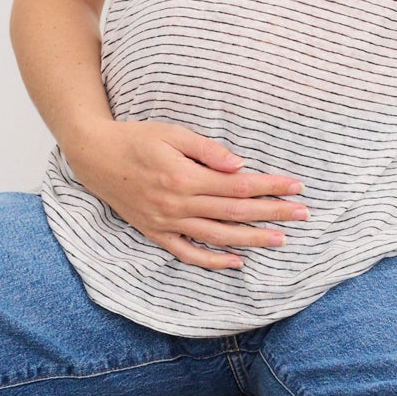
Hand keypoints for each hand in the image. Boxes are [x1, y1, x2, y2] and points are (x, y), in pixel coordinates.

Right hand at [64, 120, 307, 269]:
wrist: (94, 156)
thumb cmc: (135, 138)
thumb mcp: (172, 133)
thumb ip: (207, 150)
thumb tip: (240, 166)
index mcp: (184, 177)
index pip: (238, 186)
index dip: (270, 186)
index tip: (296, 186)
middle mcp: (177, 204)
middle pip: (234, 213)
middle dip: (272, 214)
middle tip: (302, 215)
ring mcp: (166, 222)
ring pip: (217, 237)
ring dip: (251, 239)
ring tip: (280, 240)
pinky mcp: (155, 232)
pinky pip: (187, 253)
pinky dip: (212, 261)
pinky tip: (236, 262)